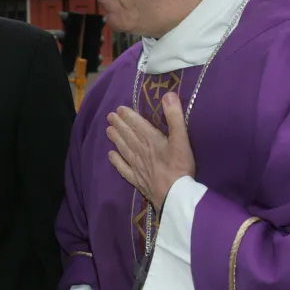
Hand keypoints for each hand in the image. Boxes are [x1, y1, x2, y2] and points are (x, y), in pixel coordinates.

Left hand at [106, 92, 194, 207]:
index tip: (118, 109)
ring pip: (124, 149)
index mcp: (151, 140)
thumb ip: (174, 117)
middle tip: (110, 117)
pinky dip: (116, 161)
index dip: (128, 116)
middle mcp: (141, 151)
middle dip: (119, 125)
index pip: (137, 125)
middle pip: (128, 136)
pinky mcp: (137, 180)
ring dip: (116, 139)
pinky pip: (124, 168)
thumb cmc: (180, 166)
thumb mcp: (181, 139)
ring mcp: (137, 166)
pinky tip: (111, 156)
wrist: (174, 195)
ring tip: (108, 131)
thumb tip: (168, 94)